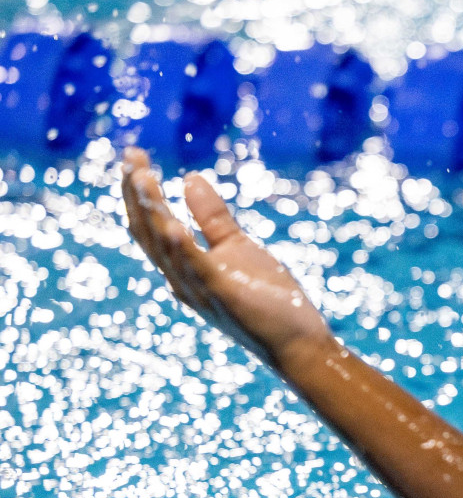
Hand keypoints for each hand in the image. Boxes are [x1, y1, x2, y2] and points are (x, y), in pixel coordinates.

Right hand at [121, 148, 330, 365]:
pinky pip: (198, 270)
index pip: (150, 226)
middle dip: (137, 194)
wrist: (298, 343)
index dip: (138, 191)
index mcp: (183, 268)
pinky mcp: (224, 297)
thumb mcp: (237, 248)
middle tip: (130, 156)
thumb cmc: (268, 300)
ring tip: (143, 177)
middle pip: (148, 233)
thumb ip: (211, 217)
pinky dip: (183, 249)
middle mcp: (182, 281)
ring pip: (166, 248)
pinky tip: (174, 225)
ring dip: (153, 211)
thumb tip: (189, 177)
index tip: (132, 154)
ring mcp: (201, 290)